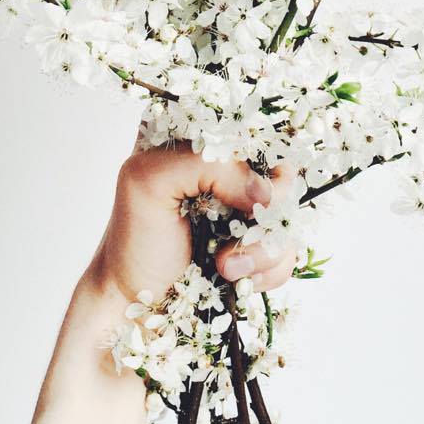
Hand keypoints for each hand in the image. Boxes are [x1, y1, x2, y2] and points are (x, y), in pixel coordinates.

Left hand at [86, 144, 297, 305]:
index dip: (263, 146)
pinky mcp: (260, 242)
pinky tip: (235, 277)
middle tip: (242, 224)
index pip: (252, 118)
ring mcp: (248, 205)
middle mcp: (229, 166)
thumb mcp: (148, 181)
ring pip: (291, 211)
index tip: (249, 181)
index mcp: (200, 135)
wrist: (135, 305)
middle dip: (267, 205)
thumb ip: (204, 165)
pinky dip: (266, 269)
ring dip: (262, 246)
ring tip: (223, 266)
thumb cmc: (133, 238)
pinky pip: (290, 249)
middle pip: (284, 164)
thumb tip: (265, 193)